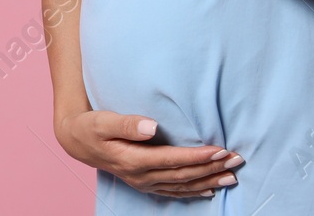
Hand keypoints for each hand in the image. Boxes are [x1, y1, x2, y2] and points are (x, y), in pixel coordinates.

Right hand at [56, 109, 242, 199]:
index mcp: (134, 160)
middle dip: (211, 168)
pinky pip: (173, 191)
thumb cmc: (91, 126)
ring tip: (231, 176)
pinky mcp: (144, 183)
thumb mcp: (103, 121)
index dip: (197, 156)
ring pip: (182, 185)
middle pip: (183, 175)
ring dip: (208, 181)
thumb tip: (152, 126)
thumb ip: (127, 124)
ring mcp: (143, 182)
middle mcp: (141, 176)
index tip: (219, 149)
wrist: (77, 141)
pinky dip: (192, 191)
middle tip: (236, 160)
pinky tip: (209, 190)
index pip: (173, 160)